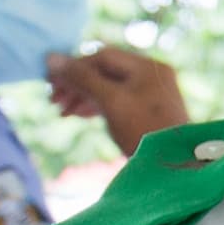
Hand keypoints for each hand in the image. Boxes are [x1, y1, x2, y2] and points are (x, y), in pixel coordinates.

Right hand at [44, 46, 192, 154]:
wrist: (172, 168)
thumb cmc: (144, 130)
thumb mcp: (110, 101)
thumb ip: (81, 78)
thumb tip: (50, 57)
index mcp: (148, 67)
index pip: (103, 57)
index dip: (75, 67)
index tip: (51, 82)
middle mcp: (151, 76)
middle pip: (104, 72)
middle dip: (77, 84)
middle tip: (53, 99)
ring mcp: (150, 94)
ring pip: (108, 87)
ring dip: (82, 96)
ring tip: (61, 110)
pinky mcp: (146, 112)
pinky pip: (116, 101)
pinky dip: (95, 105)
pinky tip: (76, 114)